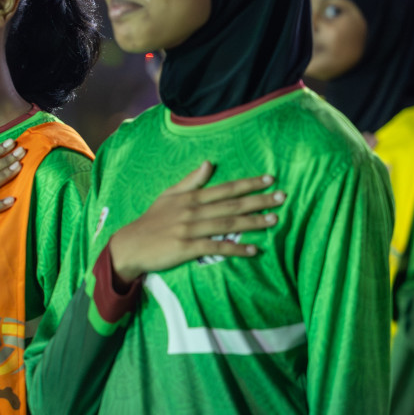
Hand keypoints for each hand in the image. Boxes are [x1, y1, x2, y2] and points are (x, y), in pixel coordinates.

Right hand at [107, 162, 281, 282]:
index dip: (248, 183)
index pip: (225, 187)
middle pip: (231, 204)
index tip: (270, 179)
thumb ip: (191, 181)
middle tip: (282, 197)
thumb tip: (208, 163)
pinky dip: (236, 249)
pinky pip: (216, 247)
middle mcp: (192, 211)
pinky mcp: (187, 248)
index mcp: (190, 197)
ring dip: (252, 222)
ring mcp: (190, 229)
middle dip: (259, 200)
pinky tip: (254, 250)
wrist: (131, 245)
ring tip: (274, 220)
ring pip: (227, 224)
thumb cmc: (152, 221)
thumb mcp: (168, 195)